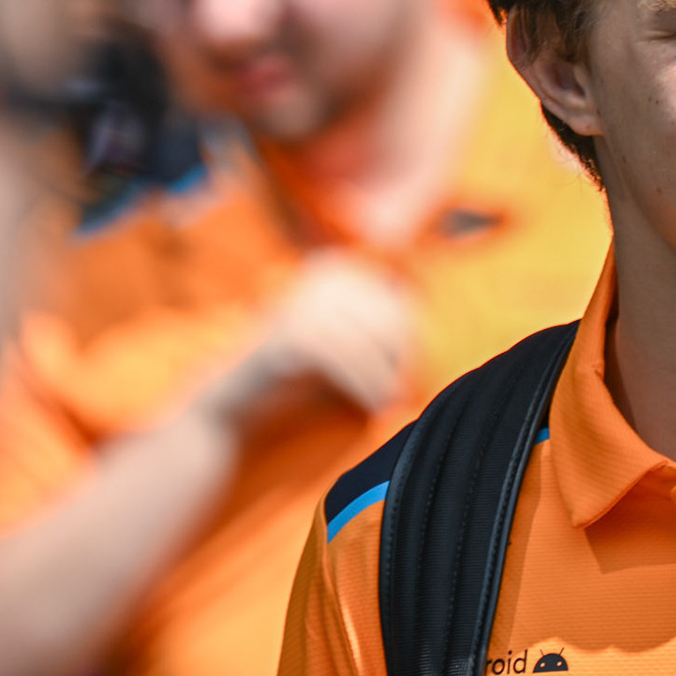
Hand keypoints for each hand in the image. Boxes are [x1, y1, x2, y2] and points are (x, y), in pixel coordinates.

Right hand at [196, 252, 418, 432]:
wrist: (234, 403)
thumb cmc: (302, 377)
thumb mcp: (348, 344)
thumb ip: (384, 330)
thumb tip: (442, 329)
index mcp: (339, 269)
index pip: (400, 303)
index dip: (411, 344)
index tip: (410, 376)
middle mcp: (323, 276)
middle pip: (392, 319)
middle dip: (403, 361)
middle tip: (402, 394)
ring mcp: (305, 301)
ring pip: (373, 342)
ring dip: (387, 378)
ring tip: (387, 403)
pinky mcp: (292, 333)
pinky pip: (348, 359)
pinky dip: (367, 385)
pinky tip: (374, 406)